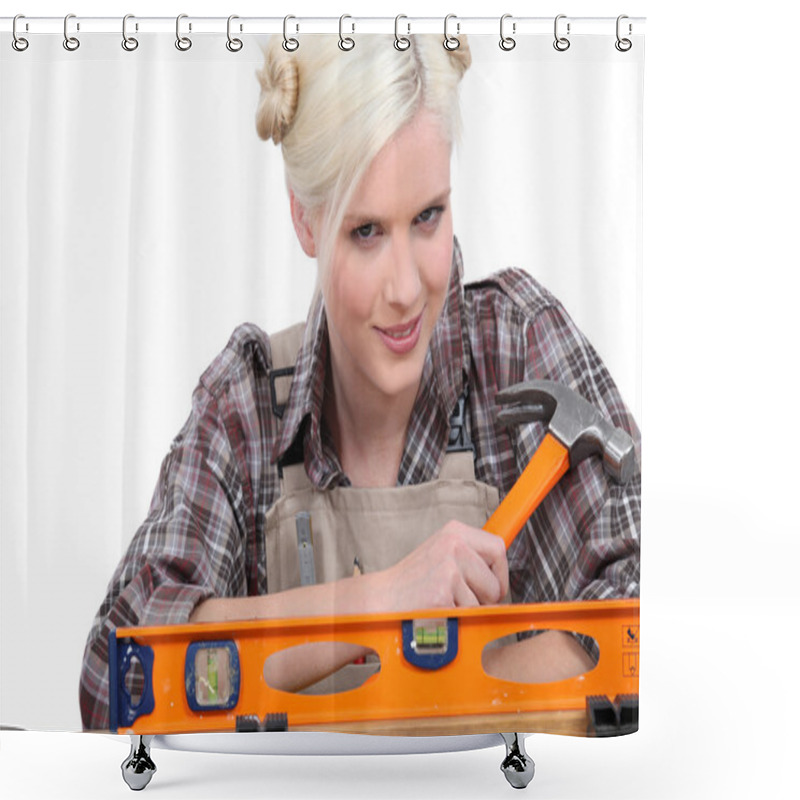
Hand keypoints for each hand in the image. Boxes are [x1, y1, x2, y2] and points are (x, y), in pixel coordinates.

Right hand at [372, 520, 508, 611]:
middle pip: (496, 582)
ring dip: (469, 612)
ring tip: (444, 603)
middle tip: (462, 600)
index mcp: (455, 532)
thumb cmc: (413, 582)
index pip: (498, 548)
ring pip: (483, 604)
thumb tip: (503, 573)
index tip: (490, 584)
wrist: (381, 599)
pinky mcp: (442, 593)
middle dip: (486, 599)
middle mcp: (453, 545)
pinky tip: (437, 612)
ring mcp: (448, 569)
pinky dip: (456, 621)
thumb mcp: (442, 554)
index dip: (499, 573)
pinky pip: (468, 617)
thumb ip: (470, 557)